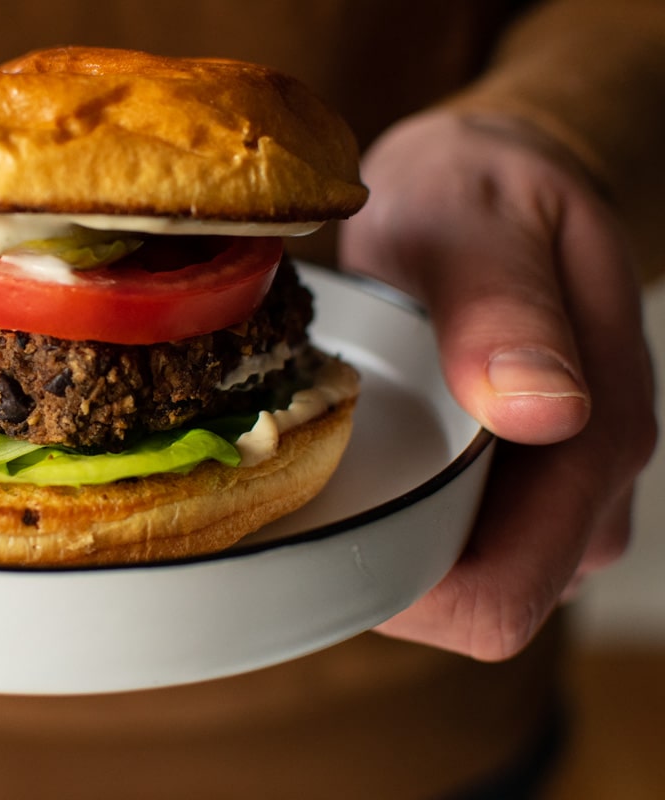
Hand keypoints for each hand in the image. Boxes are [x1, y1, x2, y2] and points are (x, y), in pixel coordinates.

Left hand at [340, 110, 656, 659]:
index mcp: (598, 434)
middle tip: (298, 484)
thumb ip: (507, 308)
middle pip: (475, 606)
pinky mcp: (516, 489)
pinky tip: (351, 459)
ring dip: (383, 543)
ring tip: (325, 459)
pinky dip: (394, 519)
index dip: (402, 593)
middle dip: (382, 567)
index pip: (502, 595)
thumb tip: (546, 410)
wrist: (492, 186)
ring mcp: (555, 496)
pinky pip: (450, 546)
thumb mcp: (479, 222)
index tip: (309, 527)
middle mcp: (588, 488)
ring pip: (461, 585)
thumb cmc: (482, 193)